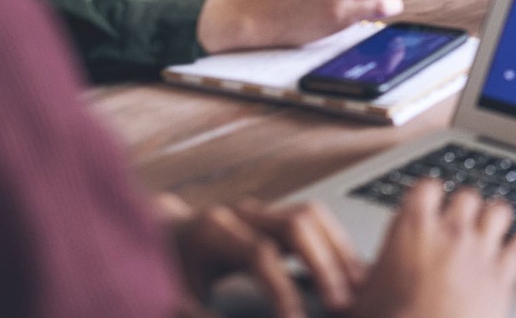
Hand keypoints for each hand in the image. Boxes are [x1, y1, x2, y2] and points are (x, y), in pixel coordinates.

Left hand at [158, 194, 364, 316]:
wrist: (155, 241)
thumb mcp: (171, 298)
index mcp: (210, 232)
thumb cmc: (161, 273)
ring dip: (339, 251)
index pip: (259, 254)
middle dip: (324, 264)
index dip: (281, 289)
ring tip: (360, 287)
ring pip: (312, 215)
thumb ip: (200, 314)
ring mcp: (258, 209)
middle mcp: (239, 213)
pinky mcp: (272, 215)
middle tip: (344, 302)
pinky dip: (336, 245)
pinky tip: (350, 272)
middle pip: (296, 223)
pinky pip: (314, 221)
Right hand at [350, 181, 515, 317]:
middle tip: (459, 216)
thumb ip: (363, 276)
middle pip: (466, 195)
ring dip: (496, 215)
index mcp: (413, 228)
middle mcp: (450, 232)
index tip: (428, 200)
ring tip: (493, 220)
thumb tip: (347, 276)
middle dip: (464, 205)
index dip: (428, 194)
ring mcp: (480, 251)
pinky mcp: (503, 275)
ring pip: (498, 211)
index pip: (426, 187)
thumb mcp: (360, 298)